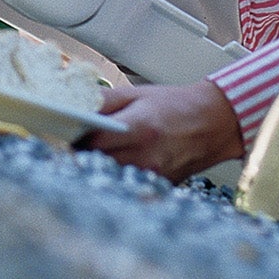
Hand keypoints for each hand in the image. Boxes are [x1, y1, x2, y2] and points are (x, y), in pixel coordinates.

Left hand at [81, 79, 242, 181]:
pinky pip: (126, 183)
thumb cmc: (176, 106)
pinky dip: (116, 174)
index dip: (75, 138)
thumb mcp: (138, 93)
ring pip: (109, 176)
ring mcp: (152, 174)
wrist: (213, 122)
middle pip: (98, 162)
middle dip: (83, 153)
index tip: (66, 134)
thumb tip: (74, 105)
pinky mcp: (157, 185)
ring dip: (98, 165)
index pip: (93, 141)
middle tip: (76, 141)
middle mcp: (146, 155)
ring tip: (96, 150)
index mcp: (139, 127)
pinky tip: (116, 162)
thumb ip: (104, 100)